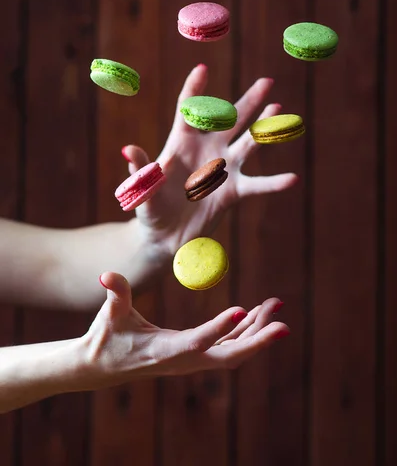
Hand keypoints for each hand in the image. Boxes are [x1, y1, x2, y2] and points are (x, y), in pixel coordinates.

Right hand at [82, 272, 288, 384]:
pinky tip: (255, 313)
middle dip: (258, 340)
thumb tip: (107, 275)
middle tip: (283, 323)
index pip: (197, 341)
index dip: (220, 327)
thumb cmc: (106, 339)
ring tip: (275, 305)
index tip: (243, 309)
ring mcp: (192, 360)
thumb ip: (115, 294)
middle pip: (229, 355)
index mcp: (165, 351)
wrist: (102, 367)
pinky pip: (226, 345)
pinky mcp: (194, 354)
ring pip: (233, 350)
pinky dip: (243, 330)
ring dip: (256, 330)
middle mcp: (184, 360)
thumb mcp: (110, 316)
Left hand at [122, 64, 297, 252]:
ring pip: (247, 144)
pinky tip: (292, 179)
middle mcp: (206, 151)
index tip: (201, 69)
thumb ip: (141, 168)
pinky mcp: (233, 192)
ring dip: (263, 129)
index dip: (194, 90)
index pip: (188, 112)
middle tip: (267, 82)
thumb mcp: (142, 189)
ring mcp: (223, 169)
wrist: (164, 235)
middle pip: (229, 120)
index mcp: (180, 143)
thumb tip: (128, 149)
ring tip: (279, 111)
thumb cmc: (150, 208)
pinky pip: (256, 185)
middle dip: (248, 102)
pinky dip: (273, 183)